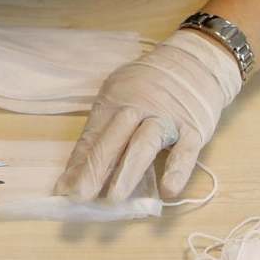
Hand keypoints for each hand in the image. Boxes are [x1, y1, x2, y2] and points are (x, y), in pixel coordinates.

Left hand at [55, 30, 243, 201]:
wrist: (196, 60)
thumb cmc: (150, 85)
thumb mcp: (120, 97)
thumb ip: (100, 133)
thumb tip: (75, 172)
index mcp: (115, 100)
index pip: (93, 135)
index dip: (78, 163)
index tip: (63, 189)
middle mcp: (138, 108)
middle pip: (113, 138)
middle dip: (95, 168)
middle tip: (80, 196)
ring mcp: (167, 118)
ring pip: (144, 143)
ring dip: (127, 171)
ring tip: (113, 199)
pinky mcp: (194, 129)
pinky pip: (186, 151)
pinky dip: (177, 170)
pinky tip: (167, 190)